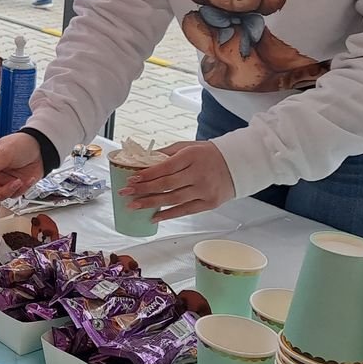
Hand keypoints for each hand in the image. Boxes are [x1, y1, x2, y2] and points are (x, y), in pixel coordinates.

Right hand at [0, 132, 43, 203]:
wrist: (43, 148)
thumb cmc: (21, 144)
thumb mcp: (3, 154)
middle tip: (3, 189)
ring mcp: (2, 180)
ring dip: (9, 190)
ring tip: (18, 181)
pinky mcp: (13, 186)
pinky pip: (13, 195)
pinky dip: (21, 189)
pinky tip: (26, 179)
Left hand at [120, 141, 234, 220]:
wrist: (237, 164)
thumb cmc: (208, 154)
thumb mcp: (188, 146)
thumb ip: (166, 153)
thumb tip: (142, 160)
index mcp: (192, 156)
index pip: (165, 168)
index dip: (147, 175)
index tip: (131, 179)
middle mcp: (199, 174)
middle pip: (166, 185)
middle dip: (143, 190)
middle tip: (125, 193)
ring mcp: (205, 190)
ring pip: (173, 199)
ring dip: (151, 204)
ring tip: (133, 206)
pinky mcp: (209, 203)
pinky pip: (185, 211)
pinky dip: (168, 215)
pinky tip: (153, 217)